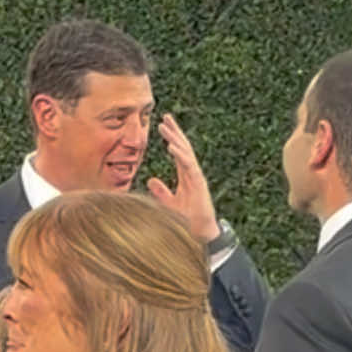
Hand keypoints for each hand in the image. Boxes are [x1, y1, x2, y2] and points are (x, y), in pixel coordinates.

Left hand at [146, 114, 219, 242]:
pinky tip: (171, 145)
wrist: (201, 234)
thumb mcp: (169, 204)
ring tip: (165, 126)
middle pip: (183, 148)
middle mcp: (192, 173)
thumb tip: (150, 180)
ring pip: (185, 152)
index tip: (163, 126)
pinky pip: (188, 165)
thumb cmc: (187, 221)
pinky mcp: (198, 183)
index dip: (171, 139)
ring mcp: (196, 177)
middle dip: (174, 132)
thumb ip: (161, 192)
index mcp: (186, 176)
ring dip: (175, 138)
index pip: (178, 152)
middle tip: (165, 117)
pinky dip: (179, 154)